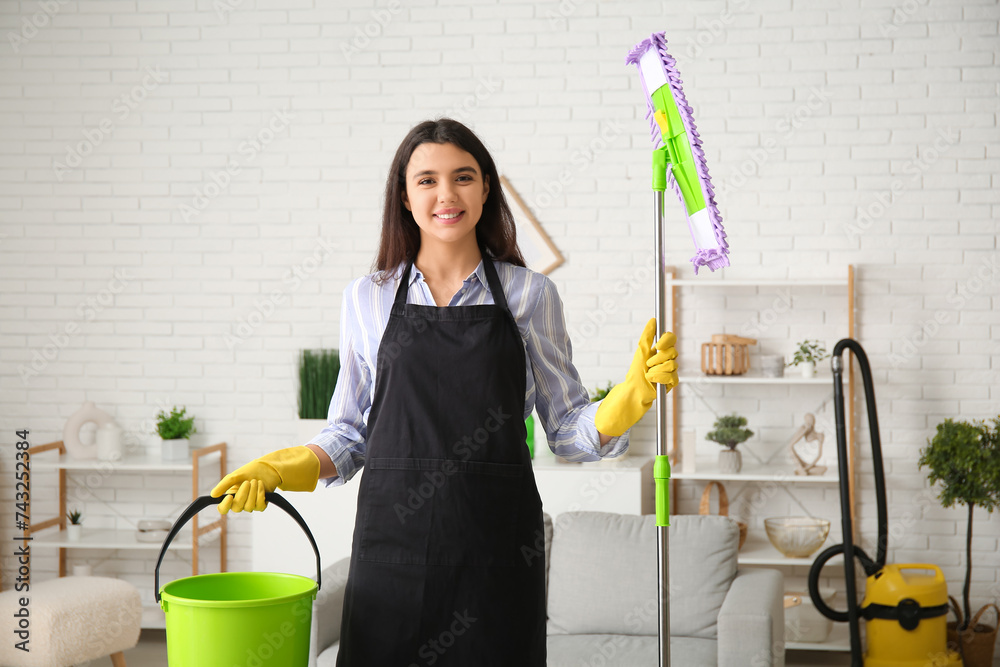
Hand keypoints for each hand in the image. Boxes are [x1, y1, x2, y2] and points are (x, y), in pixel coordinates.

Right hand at [210, 446, 320, 513]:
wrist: (267, 468)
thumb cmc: (250, 471)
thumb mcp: (235, 476)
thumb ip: (224, 484)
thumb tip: (213, 495)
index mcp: (231, 496)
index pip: (223, 508)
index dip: (224, 506)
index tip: (229, 496)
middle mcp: (239, 503)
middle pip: (237, 508)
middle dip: (243, 494)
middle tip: (248, 482)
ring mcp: (250, 504)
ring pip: (249, 507)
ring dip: (253, 492)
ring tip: (255, 481)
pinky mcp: (261, 504)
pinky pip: (259, 506)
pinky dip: (260, 494)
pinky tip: (261, 485)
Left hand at [594, 318, 677, 436]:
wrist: (634, 390)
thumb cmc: (636, 371)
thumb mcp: (641, 351)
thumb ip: (648, 335)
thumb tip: (653, 320)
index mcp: (661, 350)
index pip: (671, 339)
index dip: (666, 340)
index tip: (658, 345)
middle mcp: (668, 359)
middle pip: (672, 352)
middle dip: (657, 358)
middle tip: (648, 364)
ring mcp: (672, 370)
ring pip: (672, 365)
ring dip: (656, 370)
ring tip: (648, 374)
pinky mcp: (672, 382)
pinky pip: (672, 377)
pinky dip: (659, 378)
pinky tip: (652, 381)